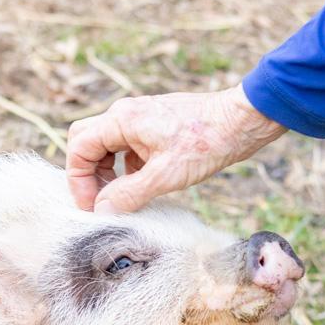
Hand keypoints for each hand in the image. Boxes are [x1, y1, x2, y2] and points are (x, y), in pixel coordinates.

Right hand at [65, 86, 286, 212]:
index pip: (79, 148)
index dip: (79, 181)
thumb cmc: (208, 142)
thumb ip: (127, 194)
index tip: (91, 205)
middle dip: (87, 173)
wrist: (245, 120)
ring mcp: (139, 118)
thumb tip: (101, 210)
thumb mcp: (164, 176)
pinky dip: (124, 167)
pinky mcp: (153, 125)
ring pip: (104, 145)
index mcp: (122, 120)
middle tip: (99, 200)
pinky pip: (125, 146)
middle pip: (85, 142)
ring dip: (105, 171)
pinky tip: (140, 183)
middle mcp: (125, 114)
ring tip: (119, 196)